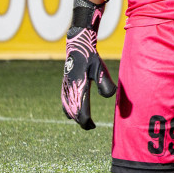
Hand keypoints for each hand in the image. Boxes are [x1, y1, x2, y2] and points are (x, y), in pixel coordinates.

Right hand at [61, 0, 115, 129]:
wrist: (78, 45)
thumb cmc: (91, 57)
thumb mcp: (100, 69)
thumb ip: (105, 83)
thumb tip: (109, 97)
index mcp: (78, 86)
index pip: (81, 110)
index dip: (86, 121)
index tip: (92, 126)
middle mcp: (69, 89)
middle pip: (73, 111)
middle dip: (81, 120)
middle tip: (90, 126)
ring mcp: (65, 87)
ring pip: (67, 107)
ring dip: (74, 115)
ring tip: (84, 121)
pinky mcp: (64, 84)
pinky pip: (64, 101)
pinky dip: (68, 109)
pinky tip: (72, 112)